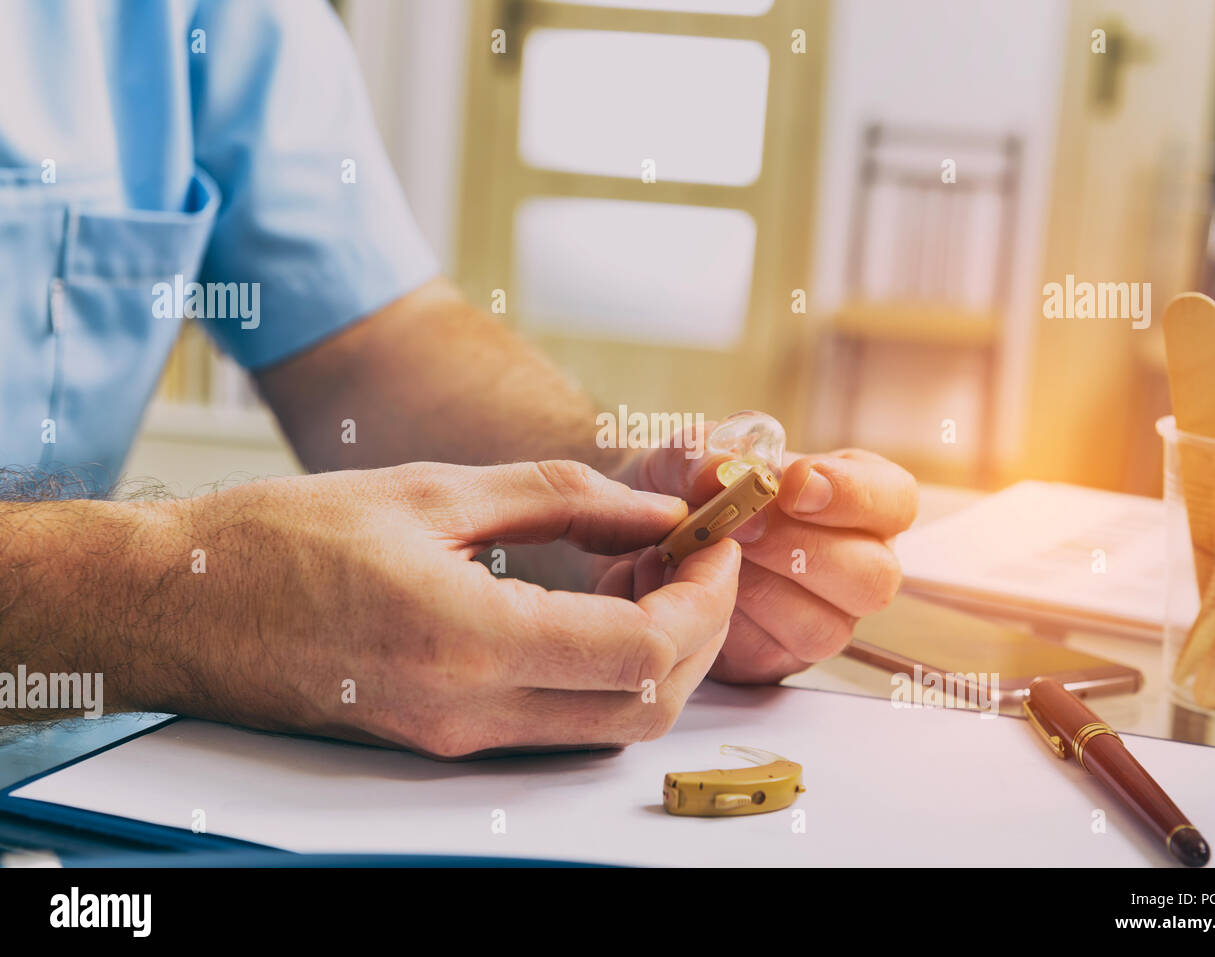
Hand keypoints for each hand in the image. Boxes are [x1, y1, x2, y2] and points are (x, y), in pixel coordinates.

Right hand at [123, 461, 740, 755]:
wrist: (182, 607)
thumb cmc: (285, 539)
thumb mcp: (432, 488)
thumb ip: (559, 499)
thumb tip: (652, 510)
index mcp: (466, 641)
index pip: (642, 652)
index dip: (704, 600)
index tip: (715, 544)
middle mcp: (469, 712)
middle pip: (644, 707)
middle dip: (700, 633)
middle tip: (699, 559)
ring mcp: (455, 738)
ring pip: (608, 726)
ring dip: (657, 656)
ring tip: (649, 574)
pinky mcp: (442, 739)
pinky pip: (558, 723)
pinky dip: (604, 672)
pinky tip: (595, 606)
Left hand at [617, 431, 916, 682]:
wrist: (638, 540)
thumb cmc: (686, 488)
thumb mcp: (686, 458)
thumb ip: (699, 457)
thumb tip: (716, 472)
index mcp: (855, 497)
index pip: (892, 499)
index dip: (852, 495)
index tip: (793, 485)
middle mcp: (856, 561)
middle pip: (874, 576)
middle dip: (803, 551)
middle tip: (744, 527)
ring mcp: (826, 615)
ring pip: (826, 625)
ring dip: (763, 590)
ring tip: (711, 558)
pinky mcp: (782, 655)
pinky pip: (773, 654)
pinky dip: (733, 623)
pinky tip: (703, 592)